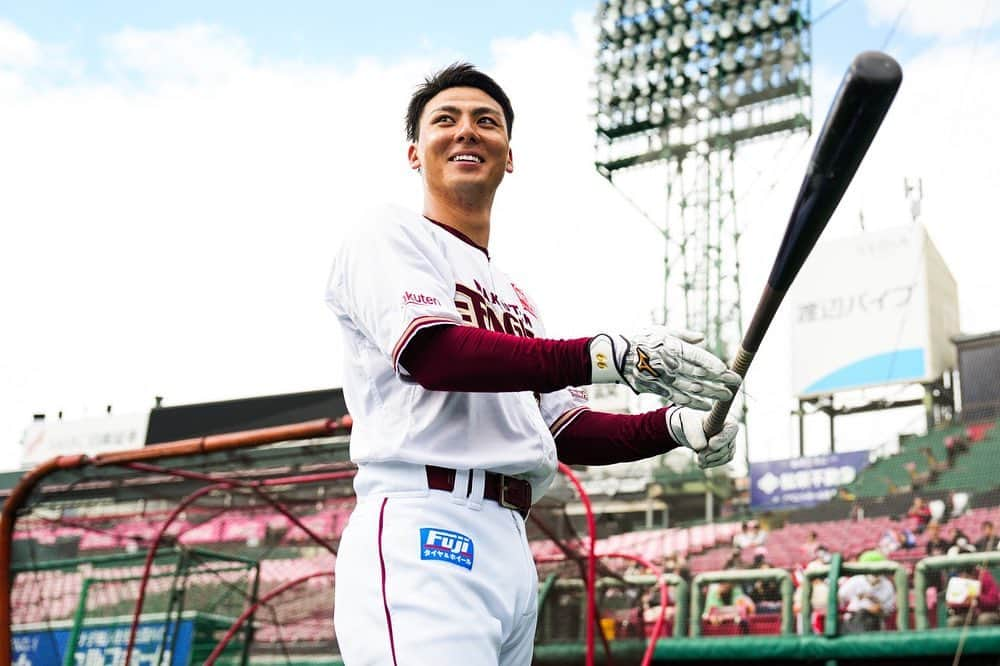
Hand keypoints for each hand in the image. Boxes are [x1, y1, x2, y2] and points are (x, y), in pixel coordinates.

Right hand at [589, 327, 740, 409]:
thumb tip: (702, 338)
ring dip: (711, 394)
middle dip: (720, 380)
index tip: (728, 370)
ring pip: (692, 389)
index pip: (697, 358)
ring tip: (727, 398)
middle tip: (736, 384)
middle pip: (700, 375)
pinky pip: (679, 398)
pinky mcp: (659, 389)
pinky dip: (694, 403)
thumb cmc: (643, 340)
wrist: (617, 357)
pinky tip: (707, 406)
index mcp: (673, 347)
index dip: (713, 365)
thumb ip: (684, 335)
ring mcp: (664, 379)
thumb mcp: (663, 331)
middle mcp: (670, 364)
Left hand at [667, 406, 737, 468]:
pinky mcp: (726, 452)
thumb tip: (701, 447)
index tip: (711, 445)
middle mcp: (730, 430)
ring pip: (725, 456)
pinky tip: (701, 461)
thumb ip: (694, 432)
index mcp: (723, 418)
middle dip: (712, 453)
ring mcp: (730, 442)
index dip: (723, 439)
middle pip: (727, 447)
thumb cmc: (688, 422)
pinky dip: (711, 463)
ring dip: (710, 460)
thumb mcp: (688, 423)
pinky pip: (722, 461)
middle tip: (699, 455)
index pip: (732, 428)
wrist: (686, 431)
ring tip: (698, 457)